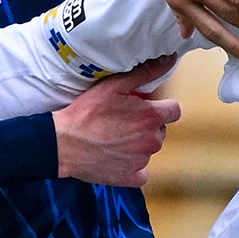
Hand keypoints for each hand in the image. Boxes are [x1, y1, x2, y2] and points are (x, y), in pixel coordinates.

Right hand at [53, 57, 181, 185]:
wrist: (64, 143)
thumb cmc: (87, 112)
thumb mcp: (114, 86)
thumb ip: (145, 73)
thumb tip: (170, 60)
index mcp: (151, 118)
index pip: (174, 111)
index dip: (161, 107)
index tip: (145, 106)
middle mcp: (152, 141)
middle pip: (160, 130)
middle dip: (147, 125)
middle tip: (124, 120)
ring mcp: (142, 161)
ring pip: (149, 149)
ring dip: (139, 144)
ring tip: (115, 138)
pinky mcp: (130, 177)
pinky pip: (141, 173)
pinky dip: (133, 166)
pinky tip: (118, 158)